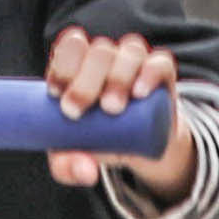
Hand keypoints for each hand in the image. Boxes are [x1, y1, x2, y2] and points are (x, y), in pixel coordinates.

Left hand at [44, 24, 192, 198]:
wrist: (140, 146)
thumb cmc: (98, 141)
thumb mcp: (74, 157)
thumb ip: (69, 167)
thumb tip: (86, 172)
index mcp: (79, 64)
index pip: (71, 47)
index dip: (63, 65)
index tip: (56, 95)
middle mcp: (107, 56)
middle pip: (98, 51)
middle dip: (85, 81)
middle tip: (76, 112)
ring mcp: (136, 61)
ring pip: (129, 51)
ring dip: (117, 78)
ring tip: (112, 108)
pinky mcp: (162, 72)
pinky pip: (160, 62)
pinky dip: (150, 73)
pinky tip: (140, 92)